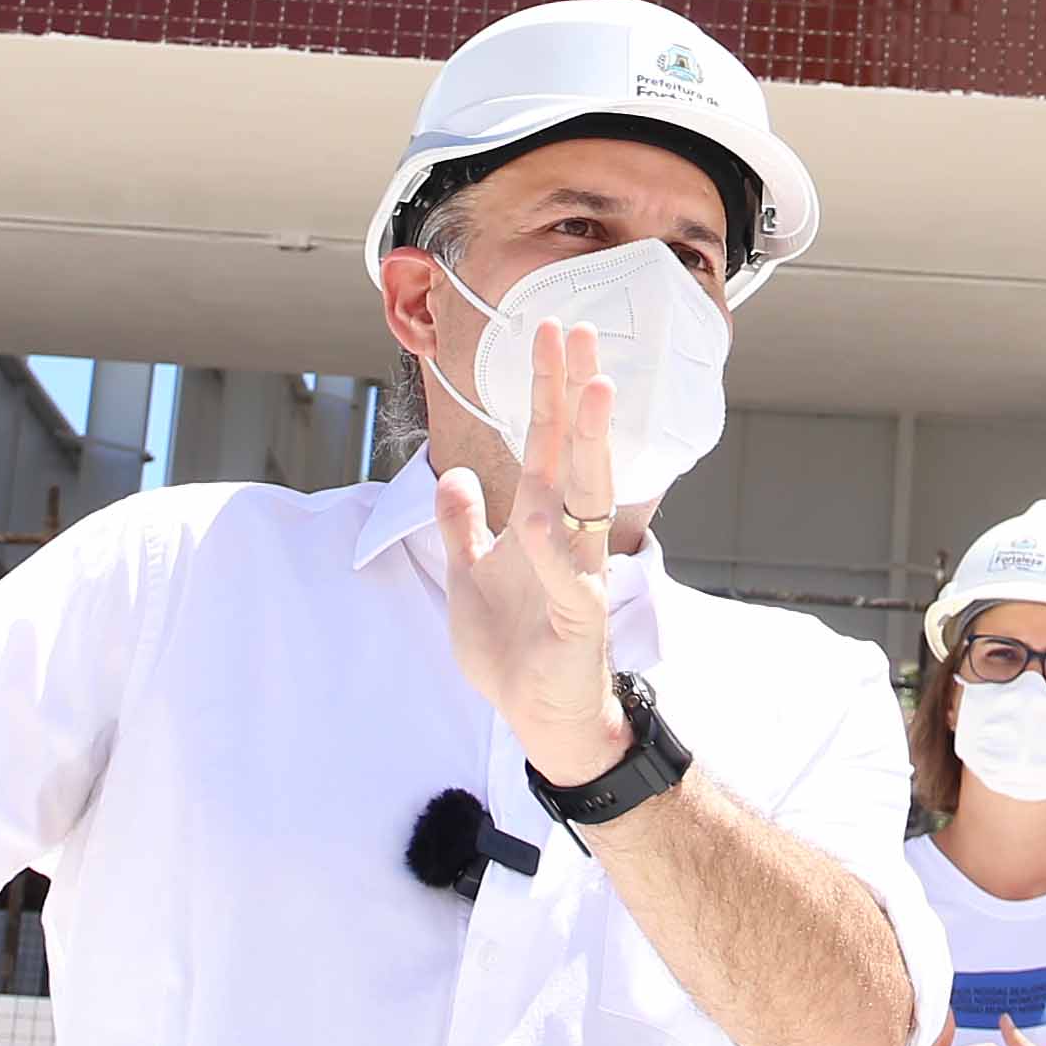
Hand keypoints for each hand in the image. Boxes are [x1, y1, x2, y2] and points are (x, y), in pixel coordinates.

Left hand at [436, 321, 630, 788]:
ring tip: (592, 388)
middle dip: (572, 391)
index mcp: (541, 521)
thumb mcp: (469, 575)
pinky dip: (550, 550)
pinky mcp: (578, 618)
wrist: (540, 716)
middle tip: (578, 330)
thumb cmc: (513, 647)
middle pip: (571, 451)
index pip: (544, 442)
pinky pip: (567, 578)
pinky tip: (537, 518)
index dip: (545, 388)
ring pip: (585, 497)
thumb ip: (462, 525)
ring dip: (587, 443)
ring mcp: (578, 573)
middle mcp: (566, 536)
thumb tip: (453, 474)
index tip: (549, 332)